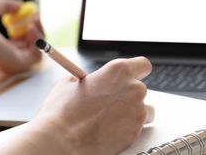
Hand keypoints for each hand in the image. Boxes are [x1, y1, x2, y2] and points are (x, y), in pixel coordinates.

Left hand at [0, 0, 42, 72]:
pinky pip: (37, 54)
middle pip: (29, 45)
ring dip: (40, 33)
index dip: (27, 26)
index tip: (32, 14)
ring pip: (36, 50)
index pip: (17, 40)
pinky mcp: (19, 64)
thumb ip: (6, 5)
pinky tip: (31, 29)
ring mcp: (13, 60)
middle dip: (37, 29)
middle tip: (37, 16)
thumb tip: (20, 5)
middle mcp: (5, 55)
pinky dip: (38, 40)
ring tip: (34, 21)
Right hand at [27, 57, 154, 154]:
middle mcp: (134, 87)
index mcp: (119, 70)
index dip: (137, 72)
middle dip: (128, 96)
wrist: (61, 142)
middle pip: (141, 88)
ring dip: (132, 113)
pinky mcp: (137, 131)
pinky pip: (139, 127)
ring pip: (144, 109)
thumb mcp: (69, 84)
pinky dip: (128, 129)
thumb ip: (86, 79)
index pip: (143, 65)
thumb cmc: (62, 113)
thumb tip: (88, 82)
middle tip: (111, 105)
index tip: (131, 78)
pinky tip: (111, 131)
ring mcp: (138, 110)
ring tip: (111, 120)